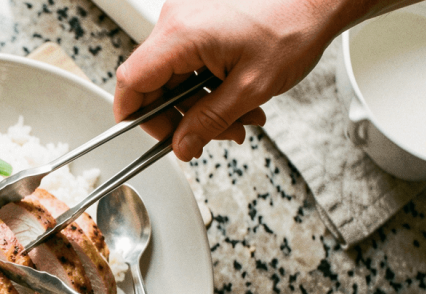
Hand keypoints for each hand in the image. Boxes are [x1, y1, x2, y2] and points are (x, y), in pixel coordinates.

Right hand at [113, 0, 350, 160]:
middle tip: (212, 135)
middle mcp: (177, 20)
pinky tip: (238, 96)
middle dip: (185, 117)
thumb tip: (182, 145)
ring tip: (240, 117)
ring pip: (177, 76)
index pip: (132, 81)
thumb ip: (209, 122)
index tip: (149, 137)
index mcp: (181, 34)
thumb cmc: (294, 26)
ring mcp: (187, 16)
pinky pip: (190, 60)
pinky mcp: (200, 18)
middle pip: (155, 83)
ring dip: (203, 104)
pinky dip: (210, 83)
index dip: (134, 116)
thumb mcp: (251, 87)